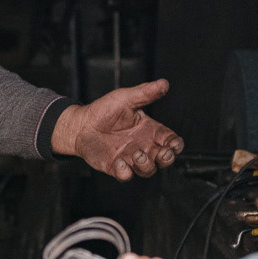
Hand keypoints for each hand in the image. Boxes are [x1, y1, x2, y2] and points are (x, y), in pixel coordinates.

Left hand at [50, 79, 183, 180]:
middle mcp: (143, 146)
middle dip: (167, 159)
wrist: (81, 124)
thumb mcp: (125, 98)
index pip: (170, 140)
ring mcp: (130, 158)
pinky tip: (120, 162)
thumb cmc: (104, 110)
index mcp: (149, 130)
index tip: (173, 144)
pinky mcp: (116, 167)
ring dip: (147, 165)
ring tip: (137, 154)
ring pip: (148, 170)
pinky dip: (125, 173)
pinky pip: (125, 175)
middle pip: (164, 159)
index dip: (176, 144)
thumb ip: (145, 93)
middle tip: (162, 153)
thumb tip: (164, 83)